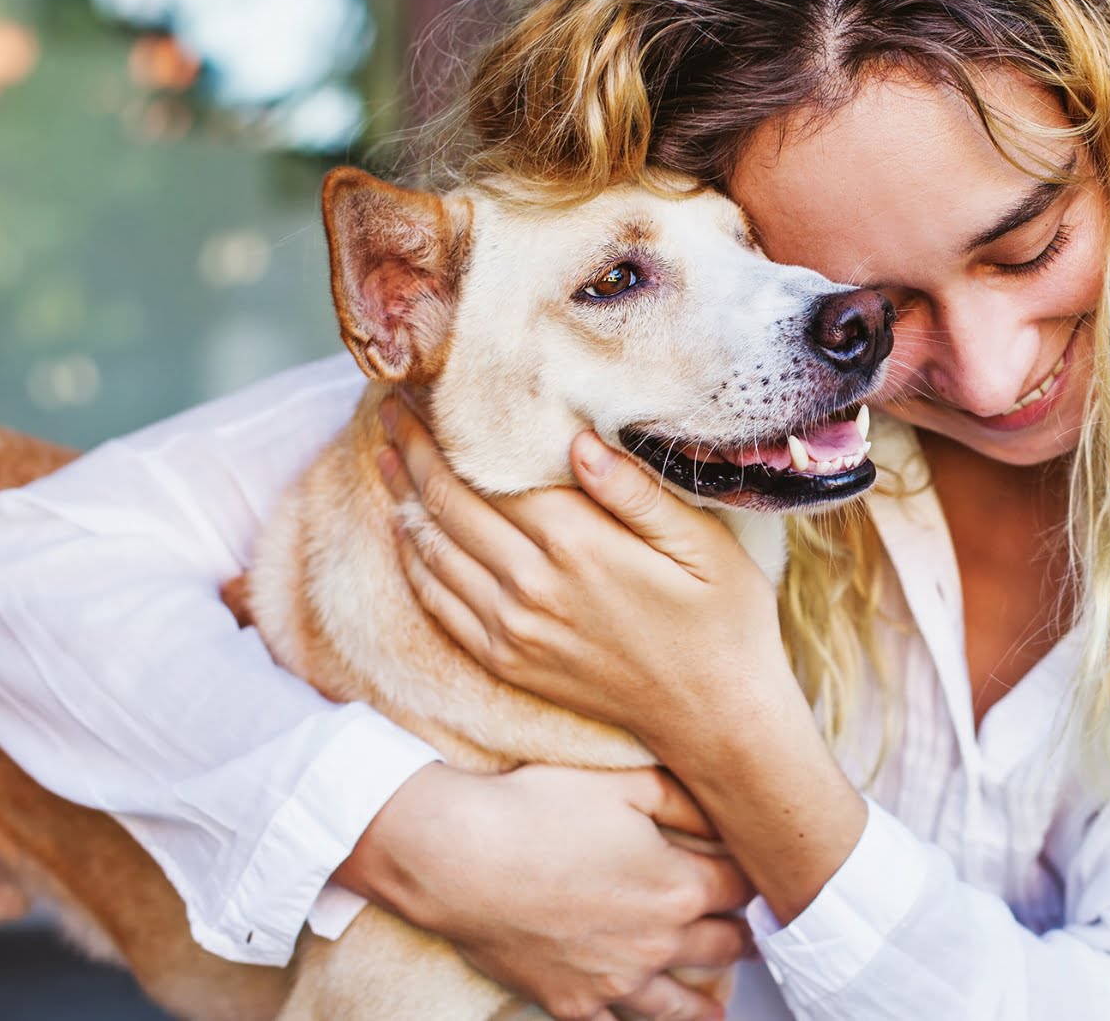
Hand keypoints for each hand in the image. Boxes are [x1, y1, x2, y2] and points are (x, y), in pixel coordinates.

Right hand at [334, 762, 751, 1020]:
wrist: (460, 860)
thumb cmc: (538, 811)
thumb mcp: (625, 785)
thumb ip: (686, 802)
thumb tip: (727, 817)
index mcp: (679, 886)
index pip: (742, 889)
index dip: (754, 879)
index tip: (759, 878)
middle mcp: (658, 943)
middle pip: (724, 946)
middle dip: (742, 937)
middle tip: (751, 935)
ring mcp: (616, 981)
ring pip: (681, 1004)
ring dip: (706, 1002)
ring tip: (718, 1006)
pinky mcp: (573, 1003)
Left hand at [376, 397, 799, 768]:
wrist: (716, 718)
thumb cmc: (724, 622)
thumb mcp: (705, 546)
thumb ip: (637, 492)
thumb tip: (578, 439)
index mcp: (580, 546)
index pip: (490, 473)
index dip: (449, 431)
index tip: (426, 390)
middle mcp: (532, 587)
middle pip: (449, 505)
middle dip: (413, 451)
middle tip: (390, 407)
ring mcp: (513, 630)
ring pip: (433, 551)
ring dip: (402, 499)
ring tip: (385, 454)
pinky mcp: (507, 661)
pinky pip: (439, 605)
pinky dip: (415, 561)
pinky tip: (407, 531)